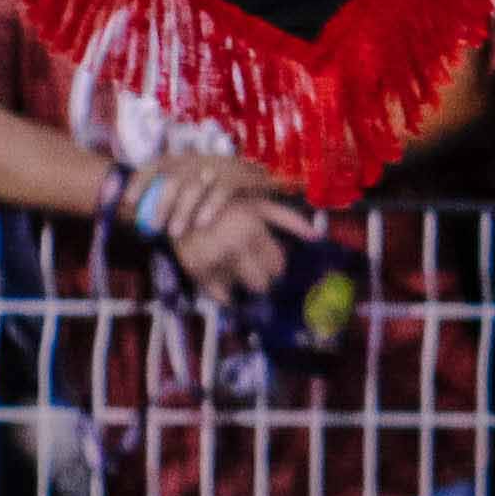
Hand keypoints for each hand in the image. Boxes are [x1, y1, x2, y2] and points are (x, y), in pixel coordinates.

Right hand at [133, 144, 305, 294]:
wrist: (177, 201)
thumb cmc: (223, 200)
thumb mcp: (256, 203)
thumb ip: (287, 219)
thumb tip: (318, 235)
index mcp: (253, 229)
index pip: (277, 265)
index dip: (276, 267)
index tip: (271, 264)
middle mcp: (235, 247)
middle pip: (261, 283)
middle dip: (261, 280)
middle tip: (254, 270)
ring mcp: (213, 260)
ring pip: (239, 289)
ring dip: (240, 282)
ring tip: (235, 268)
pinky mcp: (195, 269)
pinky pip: (217, 294)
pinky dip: (223, 292)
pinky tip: (224, 280)